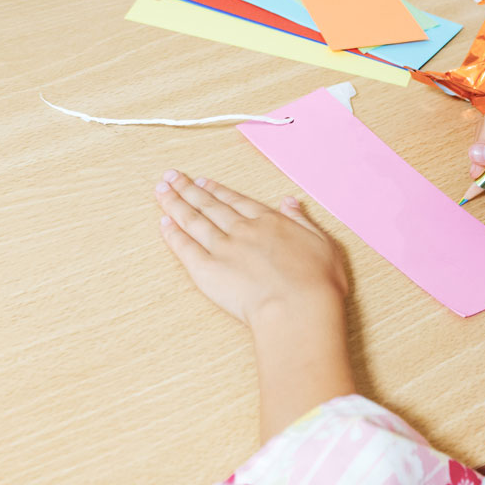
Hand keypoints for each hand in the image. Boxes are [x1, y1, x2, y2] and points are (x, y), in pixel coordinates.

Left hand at [155, 170, 355, 440]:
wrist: (298, 308)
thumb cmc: (318, 282)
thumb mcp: (323, 243)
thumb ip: (303, 220)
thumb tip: (291, 202)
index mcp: (269, 222)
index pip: (236, 201)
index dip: (217, 191)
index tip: (202, 182)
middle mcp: (243, 230)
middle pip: (210, 205)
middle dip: (189, 189)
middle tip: (172, 176)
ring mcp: (223, 248)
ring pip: (194, 220)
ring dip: (175, 204)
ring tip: (161, 190)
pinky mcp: (207, 270)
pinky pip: (185, 247)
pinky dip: (173, 234)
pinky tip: (163, 223)